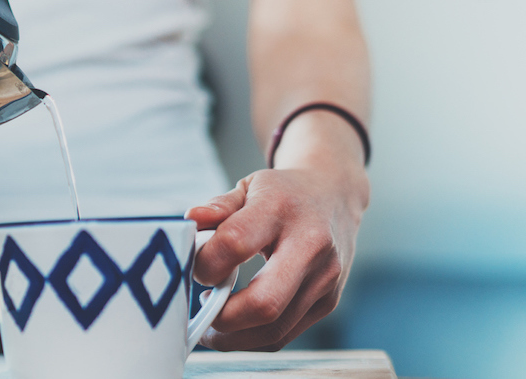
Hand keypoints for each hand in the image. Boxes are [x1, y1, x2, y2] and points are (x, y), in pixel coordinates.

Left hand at [185, 112, 369, 350]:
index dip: (205, 264)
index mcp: (280, 209)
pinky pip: (284, 335)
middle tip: (201, 309)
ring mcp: (324, 278)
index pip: (234, 243)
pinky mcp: (328, 301)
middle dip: (221, 318)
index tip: (196, 268)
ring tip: (211, 322)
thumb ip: (217, 206)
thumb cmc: (282, 194)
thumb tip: (190, 221)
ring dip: (232, 337)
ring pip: (273, 330)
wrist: (335, 195)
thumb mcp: (248, 187)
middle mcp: (310, 245)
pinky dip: (251, 339)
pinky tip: (234, 325)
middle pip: (263, 303)